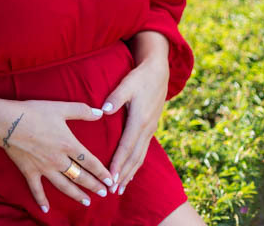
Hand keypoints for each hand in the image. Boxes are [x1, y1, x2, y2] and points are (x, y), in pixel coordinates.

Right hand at [0, 99, 113, 211]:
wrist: (7, 122)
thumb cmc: (34, 112)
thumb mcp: (60, 107)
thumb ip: (81, 110)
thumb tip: (100, 112)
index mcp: (68, 144)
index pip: (90, 162)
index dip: (102, 172)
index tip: (111, 181)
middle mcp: (59, 160)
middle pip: (80, 176)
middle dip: (93, 186)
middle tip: (104, 193)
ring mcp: (44, 168)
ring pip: (64, 185)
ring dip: (76, 194)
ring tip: (86, 202)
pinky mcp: (29, 171)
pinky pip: (37, 189)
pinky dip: (41, 200)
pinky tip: (46, 209)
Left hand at [101, 56, 168, 193]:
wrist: (159, 72)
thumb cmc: (139, 77)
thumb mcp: (127, 84)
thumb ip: (115, 96)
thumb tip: (104, 110)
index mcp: (139, 120)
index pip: (127, 147)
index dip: (118, 163)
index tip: (110, 176)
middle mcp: (147, 128)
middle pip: (134, 157)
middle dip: (124, 174)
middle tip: (114, 190)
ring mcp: (150, 129)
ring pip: (140, 156)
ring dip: (131, 172)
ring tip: (121, 188)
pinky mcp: (150, 128)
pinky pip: (143, 150)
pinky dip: (136, 163)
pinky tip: (131, 171)